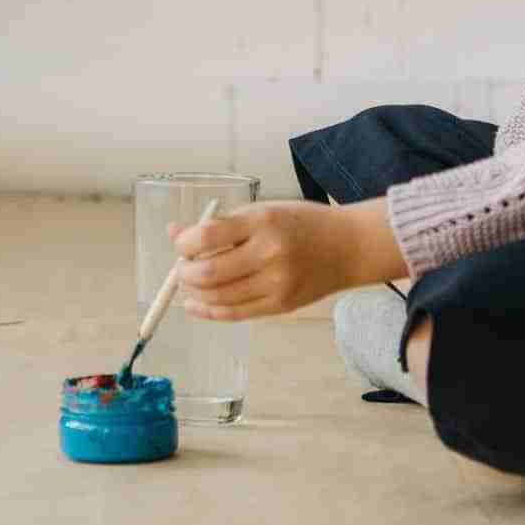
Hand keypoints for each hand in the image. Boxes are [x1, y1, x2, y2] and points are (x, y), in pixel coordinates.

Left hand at [166, 199, 360, 321]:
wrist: (349, 247)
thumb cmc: (301, 224)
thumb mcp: (262, 211)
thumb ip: (220, 224)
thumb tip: (174, 233)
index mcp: (263, 221)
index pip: (208, 237)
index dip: (184, 244)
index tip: (181, 243)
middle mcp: (270, 254)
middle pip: (209, 273)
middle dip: (184, 273)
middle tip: (181, 268)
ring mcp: (277, 284)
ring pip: (218, 298)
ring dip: (193, 293)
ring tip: (189, 284)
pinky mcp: (281, 306)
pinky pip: (235, 314)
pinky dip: (209, 311)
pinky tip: (196, 305)